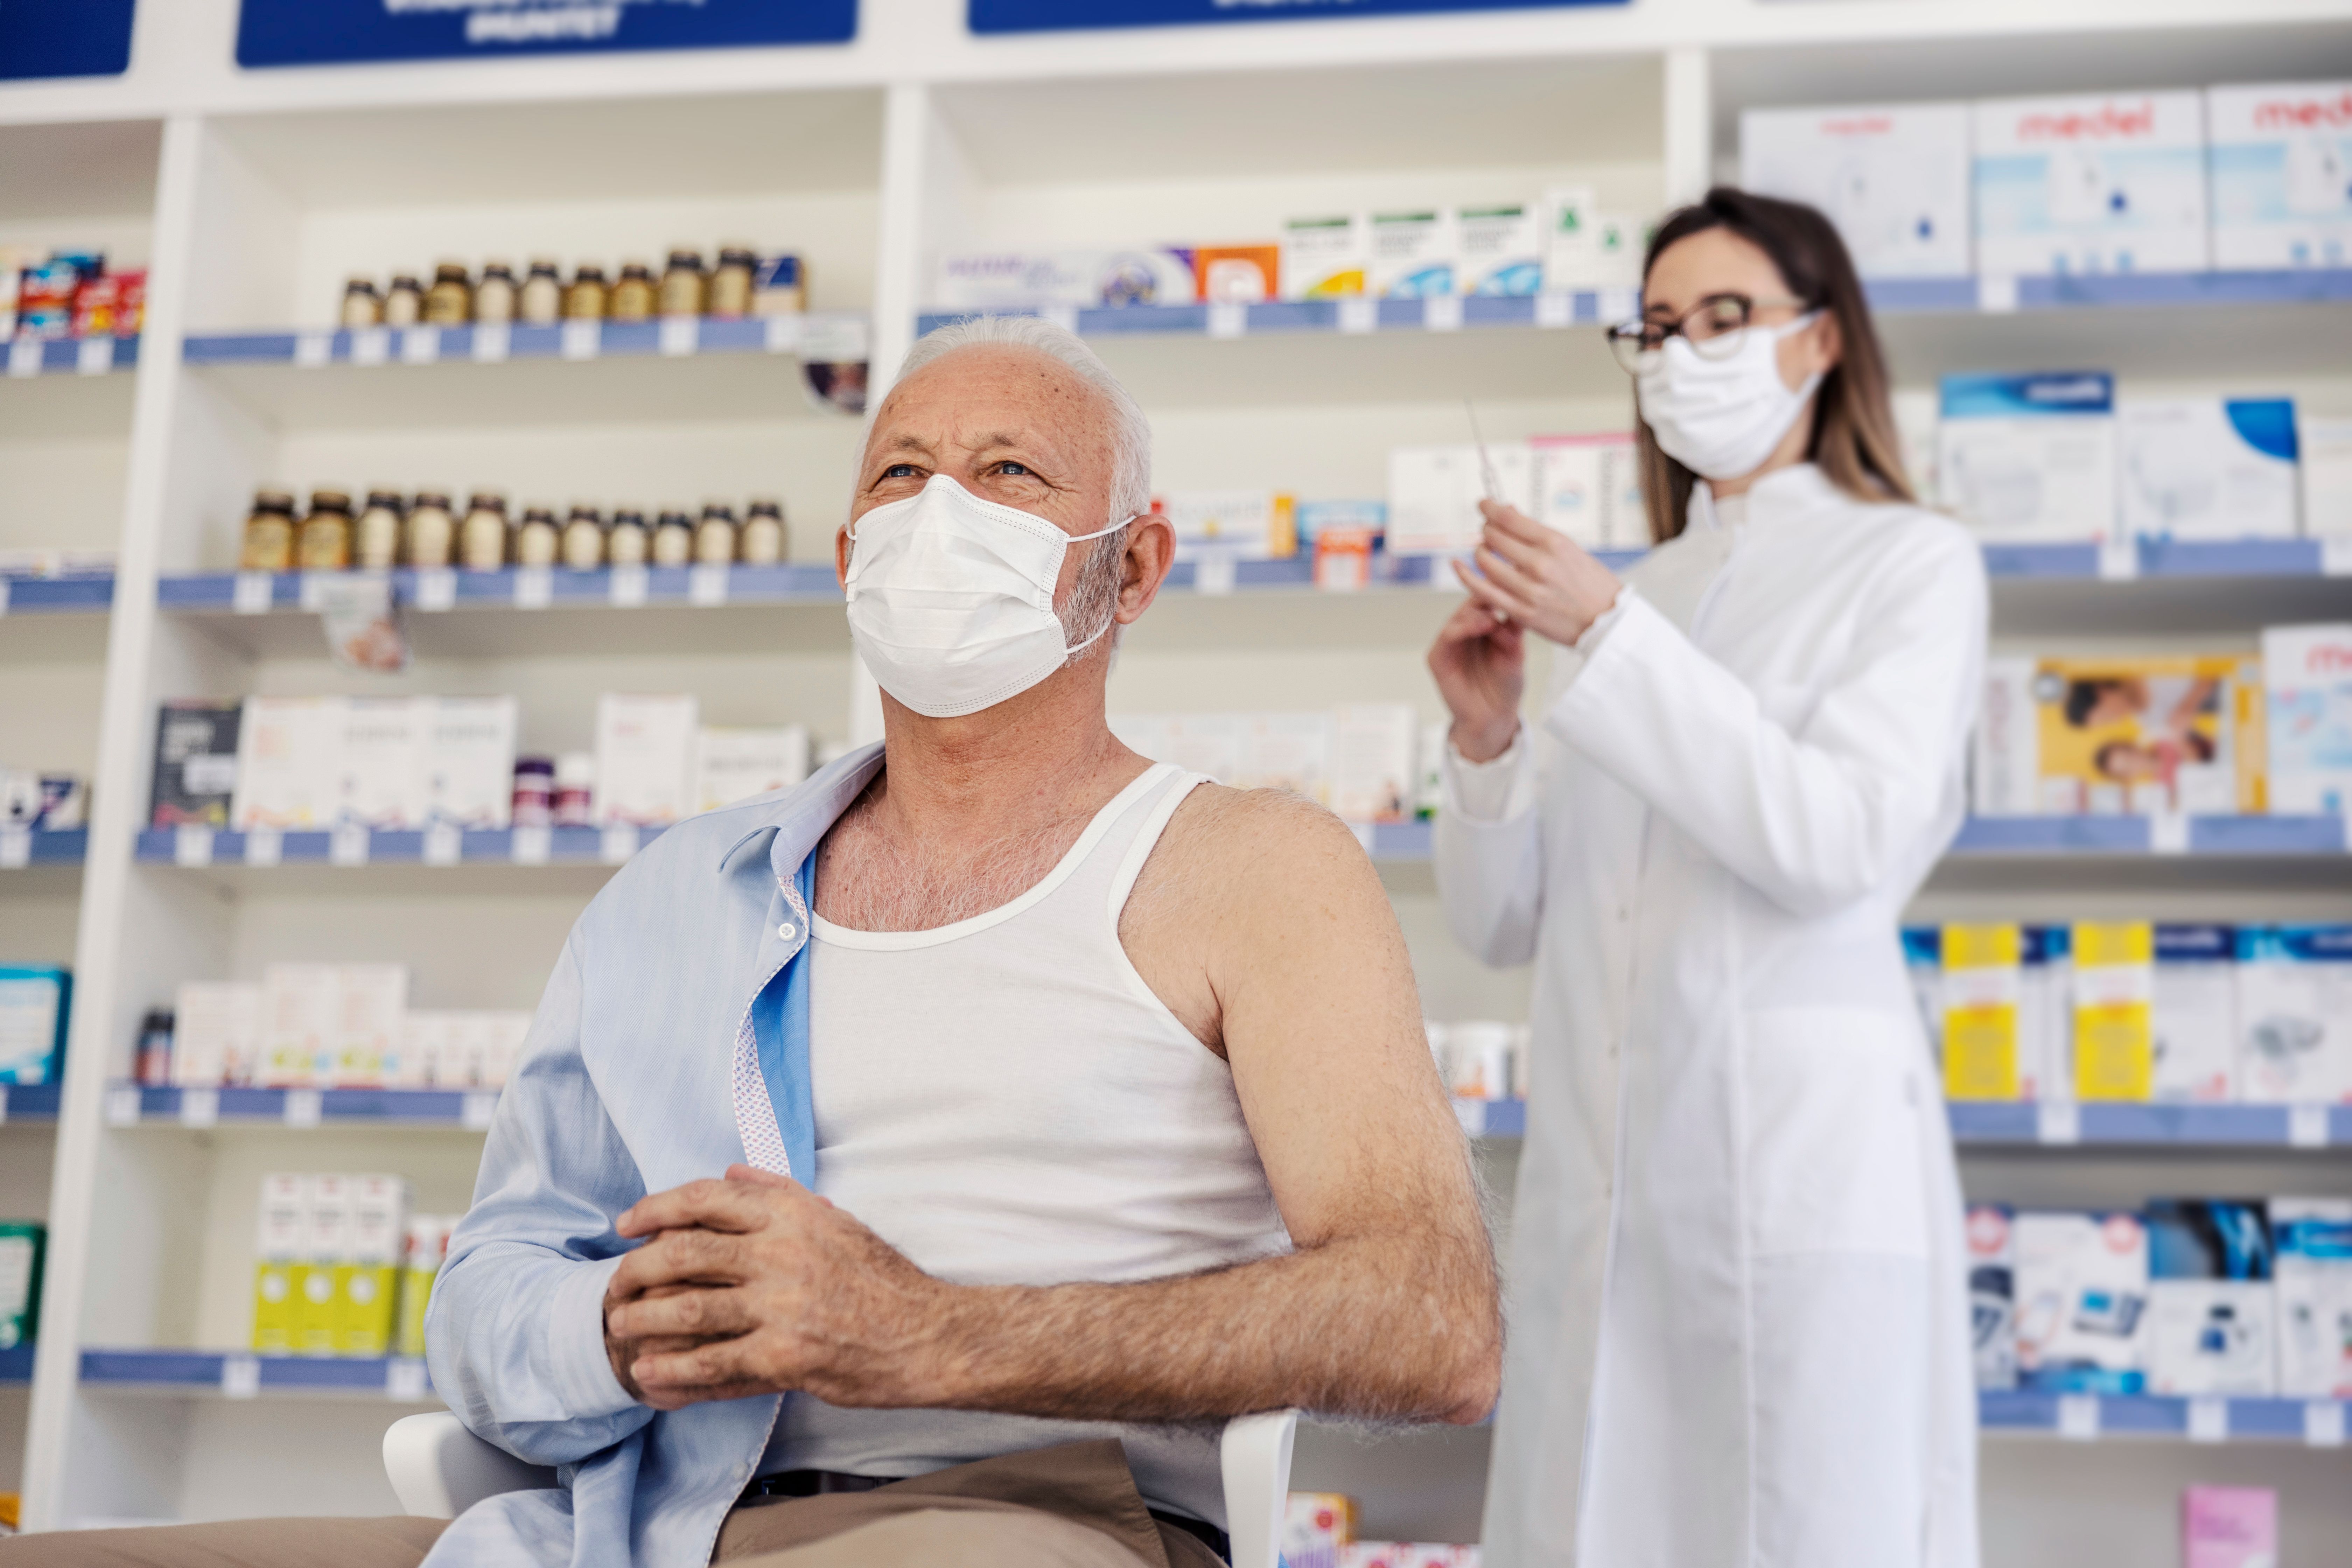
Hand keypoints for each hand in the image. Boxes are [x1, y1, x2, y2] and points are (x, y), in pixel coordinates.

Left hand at [603, 1165, 949, 1411]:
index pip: (707, 1199)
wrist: (926, 1336)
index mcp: (793, 1214)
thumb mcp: (837, 1221)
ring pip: (690, 1310)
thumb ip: (781, 1192)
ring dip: (645, 1320)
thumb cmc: (882, 1279)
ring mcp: (782, 1307)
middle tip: (616, 1282)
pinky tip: (650, 1373)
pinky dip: (675, 1370)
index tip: (627, 1223)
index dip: (657, 1208)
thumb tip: (732, 1171)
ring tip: (620, 1325)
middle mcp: (783, 1253)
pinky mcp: (786, 1356)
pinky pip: (715, 1364)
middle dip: (637, 1268)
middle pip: (685, 1253)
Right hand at [1428, 588, 1524, 763]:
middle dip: (1486, 598)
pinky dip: (1463, 628)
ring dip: (1475, 614)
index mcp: (1482, 627)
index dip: (1498, 590)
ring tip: (1493, 617)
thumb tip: (1516, 604)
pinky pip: (1447, 635)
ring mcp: (1449, 643)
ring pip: (1458, 617)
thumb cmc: (1505, 687)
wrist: (1494, 718)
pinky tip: (1482, 625)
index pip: (1487, 601)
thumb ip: (1513, 631)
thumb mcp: (1516, 654)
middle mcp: (1464, 631)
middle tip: (1501, 593)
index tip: (1515, 581)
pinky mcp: (1438, 657)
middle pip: (1471, 604)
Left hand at [1456, 500, 1621, 651]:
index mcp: (1554, 543)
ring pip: (1485, 561)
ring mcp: (1528, 589)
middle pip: (1493, 536)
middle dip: (1487, 530)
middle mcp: (1539, 563)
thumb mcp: (1570, 549)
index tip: (1483, 504)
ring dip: (1480, 552)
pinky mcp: (1521, 612)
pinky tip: (1459, 566)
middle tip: (1488, 532)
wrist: (1607, 621)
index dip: (1490, 508)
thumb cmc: (1591, 583)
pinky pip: (1483, 590)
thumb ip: (1536, 533)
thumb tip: (1506, 511)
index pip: (1509, 518)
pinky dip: (1467, 576)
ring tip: (1485, 551)